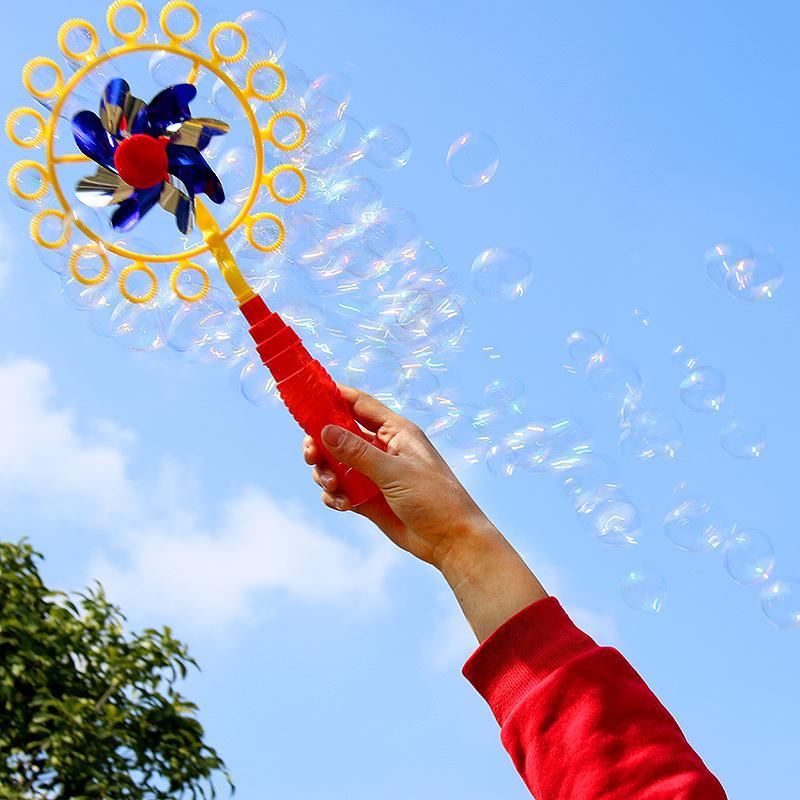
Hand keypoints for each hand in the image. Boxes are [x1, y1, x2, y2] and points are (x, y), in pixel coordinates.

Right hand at [303, 385, 498, 569]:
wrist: (450, 540)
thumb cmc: (433, 498)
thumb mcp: (394, 472)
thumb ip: (357, 452)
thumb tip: (324, 430)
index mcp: (395, 432)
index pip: (358, 404)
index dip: (332, 397)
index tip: (306, 397)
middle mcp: (382, 449)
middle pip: (339, 435)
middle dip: (320, 443)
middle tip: (311, 456)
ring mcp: (374, 474)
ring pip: (335, 463)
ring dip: (326, 473)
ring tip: (333, 488)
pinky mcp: (368, 498)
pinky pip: (341, 490)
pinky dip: (334, 496)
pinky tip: (342, 505)